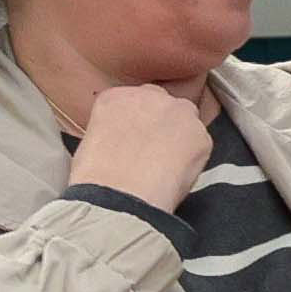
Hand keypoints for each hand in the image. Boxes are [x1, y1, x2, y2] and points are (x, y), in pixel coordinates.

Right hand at [64, 82, 211, 214]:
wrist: (119, 196)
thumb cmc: (97, 179)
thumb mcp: (90, 144)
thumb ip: (111, 130)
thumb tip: (122, 140)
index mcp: (115, 97)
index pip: (130, 102)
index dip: (132, 125)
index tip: (130, 141)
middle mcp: (149, 95)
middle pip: (162, 104)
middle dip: (159, 124)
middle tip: (150, 154)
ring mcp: (179, 112)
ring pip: (185, 122)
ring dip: (179, 139)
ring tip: (164, 169)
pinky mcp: (201, 135)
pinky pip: (200, 145)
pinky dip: (192, 161)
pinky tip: (175, 177)